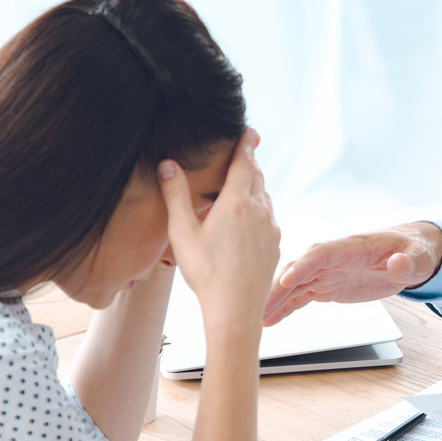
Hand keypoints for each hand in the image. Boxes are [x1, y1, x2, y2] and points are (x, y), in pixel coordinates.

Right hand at [159, 130, 279, 338]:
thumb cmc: (205, 273)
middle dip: (250, 163)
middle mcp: (260, 210)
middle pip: (256, 177)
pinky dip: (259, 209)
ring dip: (254, 187)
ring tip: (242, 185)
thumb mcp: (183, 232)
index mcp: (236, 202)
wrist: (235, 309)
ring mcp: (271, 228)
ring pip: (265, 197)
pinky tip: (247, 220)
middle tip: (245, 151)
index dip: (245, 144)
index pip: (244, 163)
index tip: (249, 131)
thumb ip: (176, 195)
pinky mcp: (275, 244)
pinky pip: (269, 217)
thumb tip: (167, 164)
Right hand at [263, 222, 441, 324]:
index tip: (285, 280)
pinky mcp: (328, 285)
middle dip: (278, 286)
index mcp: (351, 246)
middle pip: (299, 269)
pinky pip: (301, 295)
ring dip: (276, 300)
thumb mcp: (420, 256)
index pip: (321, 254)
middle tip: (259, 306)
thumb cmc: (415, 250)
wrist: (410, 253)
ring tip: (257, 317)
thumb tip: (400, 264)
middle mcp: (333, 257)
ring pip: (295, 284)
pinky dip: (285, 306)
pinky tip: (270, 318)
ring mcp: (328, 271)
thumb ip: (409, 262)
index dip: (303, 266)